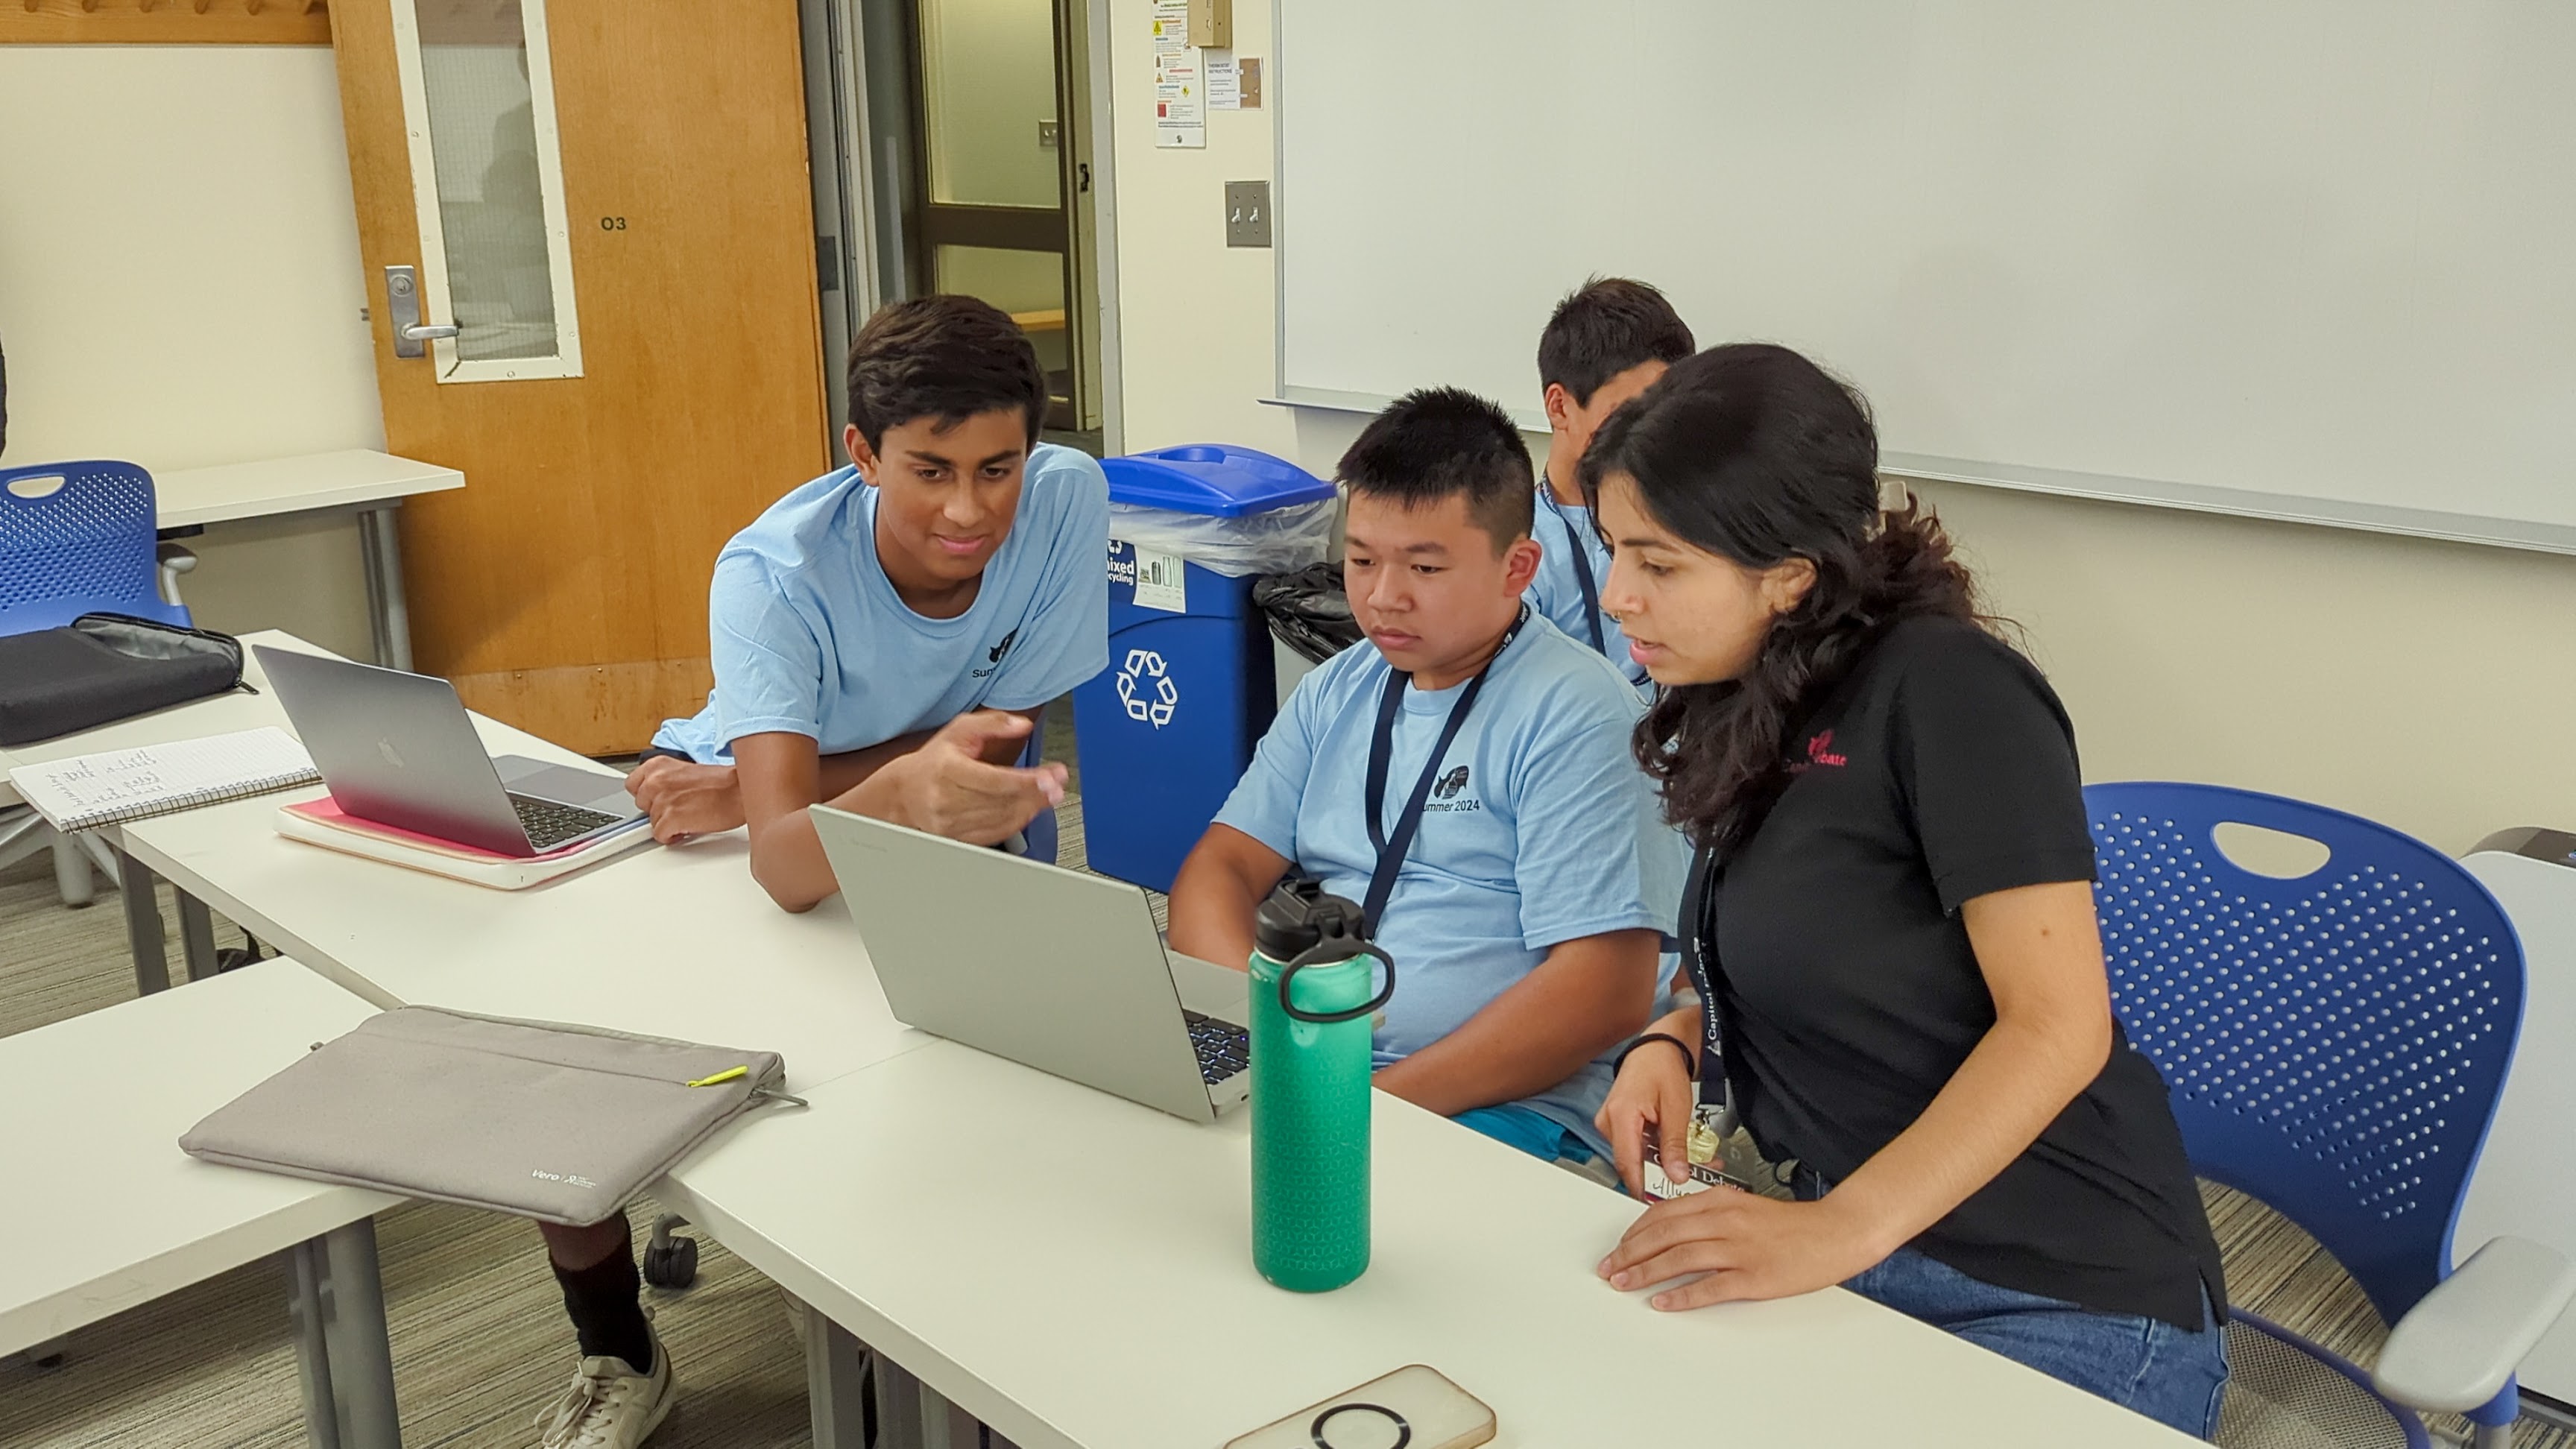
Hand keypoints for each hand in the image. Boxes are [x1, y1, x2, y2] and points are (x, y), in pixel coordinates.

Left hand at [626, 757, 744, 842]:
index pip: (632, 785)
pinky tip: (688, 827)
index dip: (647, 796)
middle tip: (678, 808)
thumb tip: (657, 798)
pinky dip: (673, 836)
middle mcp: (656, 780)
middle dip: (657, 810)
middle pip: (642, 806)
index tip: (658, 799)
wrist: (740, 791)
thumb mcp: (685, 772)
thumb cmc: (722, 783)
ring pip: (652, 822)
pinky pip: (660, 836)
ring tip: (688, 816)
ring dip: (668, 824)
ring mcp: (662, 800)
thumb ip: (665, 781)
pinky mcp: (671, 818)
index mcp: (658, 765)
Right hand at [866, 711, 1065, 845]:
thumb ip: (992, 723)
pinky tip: (1029, 809)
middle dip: (1036, 793)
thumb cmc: (935, 761)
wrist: (905, 793)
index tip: (1051, 777)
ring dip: (1031, 807)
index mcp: (947, 770)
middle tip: (1058, 784)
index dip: (1026, 781)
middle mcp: (947, 800)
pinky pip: (996, 834)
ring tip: (1048, 794)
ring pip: (1002, 819)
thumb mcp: (959, 730)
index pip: (994, 780)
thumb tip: (1021, 725)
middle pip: (1002, 801)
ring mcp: (951, 824)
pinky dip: (1017, 822)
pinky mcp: (958, 839)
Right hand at [1596, 1038, 1695, 1199]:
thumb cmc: (1663, 1068)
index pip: (1628, 1163)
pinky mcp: (1616, 1124)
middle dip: (1660, 1173)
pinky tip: (1674, 1150)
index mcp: (1621, 1116)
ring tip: (1691, 1161)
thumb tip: (1676, 1176)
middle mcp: (1608, 1121)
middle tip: (1689, 1177)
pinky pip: (1634, 1146)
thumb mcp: (1677, 1108)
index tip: (1657, 1203)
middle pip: (1631, 1163)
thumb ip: (1675, 1145)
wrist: (1656, 1049)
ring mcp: (1609, 1123)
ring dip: (1660, 1162)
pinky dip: (1655, 1151)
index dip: (1642, 1187)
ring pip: (1634, 1156)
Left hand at [1596, 1187, 1891, 1309]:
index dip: (1635, 1232)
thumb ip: (1709, 1215)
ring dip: (1646, 1272)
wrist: (1836, 1232)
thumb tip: (1672, 1231)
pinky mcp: (1754, 1276)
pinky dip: (1683, 1295)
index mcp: (1720, 1201)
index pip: (1663, 1214)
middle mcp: (1725, 1221)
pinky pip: (1710, 1287)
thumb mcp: (1744, 1207)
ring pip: (1679, 1258)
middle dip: (1630, 1253)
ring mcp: (1739, 1249)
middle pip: (1664, 1235)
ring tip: (1624, 1284)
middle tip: (1609, 1268)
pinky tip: (1663, 1302)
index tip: (1619, 1247)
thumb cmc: (1791, 1225)